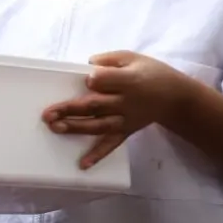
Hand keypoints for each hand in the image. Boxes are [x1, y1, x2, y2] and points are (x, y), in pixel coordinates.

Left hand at [42, 51, 194, 168]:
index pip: (105, 81)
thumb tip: (87, 65)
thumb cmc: (151, 73)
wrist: (175, 97)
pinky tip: (83, 164)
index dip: (95, 80)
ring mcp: (125, 119)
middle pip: (94, 106)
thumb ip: (109, 60)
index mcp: (128, 81)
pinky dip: (97, 155)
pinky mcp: (126, 131)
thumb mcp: (133, 58)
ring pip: (97, 125)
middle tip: (47, 114)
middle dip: (69, 109)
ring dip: (75, 128)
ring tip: (55, 128)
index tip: (87, 79)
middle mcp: (125, 102)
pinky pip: (111, 144)